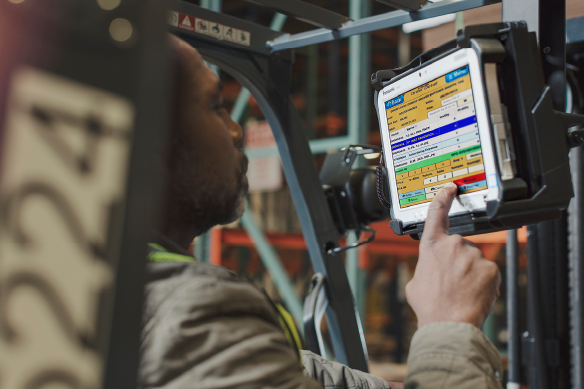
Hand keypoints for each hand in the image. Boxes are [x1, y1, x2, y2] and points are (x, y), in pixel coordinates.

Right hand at [405, 182, 500, 328]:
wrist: (448, 322)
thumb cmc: (430, 305)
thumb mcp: (415, 282)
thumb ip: (426, 267)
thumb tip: (430, 269)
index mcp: (431, 245)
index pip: (437, 213)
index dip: (443, 197)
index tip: (450, 188)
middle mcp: (453, 244)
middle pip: (460, 246)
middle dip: (458, 260)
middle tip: (452, 280)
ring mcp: (473, 255)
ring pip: (475, 259)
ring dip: (471, 272)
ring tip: (462, 290)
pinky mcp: (490, 267)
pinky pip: (488, 271)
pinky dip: (484, 281)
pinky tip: (474, 293)